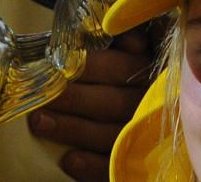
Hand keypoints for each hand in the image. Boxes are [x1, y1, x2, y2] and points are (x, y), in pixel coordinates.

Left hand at [28, 29, 154, 181]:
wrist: (160, 123)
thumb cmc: (130, 75)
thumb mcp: (134, 50)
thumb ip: (125, 40)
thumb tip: (120, 34)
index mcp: (147, 72)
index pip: (119, 68)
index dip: (89, 67)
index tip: (58, 66)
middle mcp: (149, 104)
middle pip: (112, 102)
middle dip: (74, 98)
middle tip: (41, 96)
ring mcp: (144, 136)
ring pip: (110, 134)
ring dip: (72, 129)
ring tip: (39, 123)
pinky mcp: (137, 162)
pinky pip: (114, 167)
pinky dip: (92, 165)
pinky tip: (68, 161)